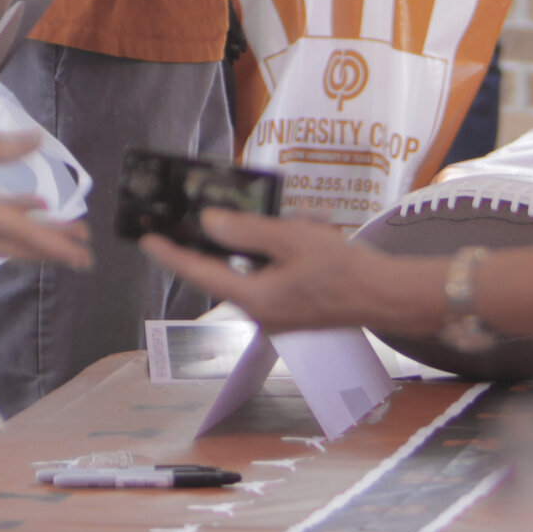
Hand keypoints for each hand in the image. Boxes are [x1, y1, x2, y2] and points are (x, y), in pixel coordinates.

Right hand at [0, 114, 91, 269]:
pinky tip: (21, 215)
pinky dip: (0, 228)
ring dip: (27, 238)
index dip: (52, 239)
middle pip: (7, 244)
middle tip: (83, 245)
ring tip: (61, 231)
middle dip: (48, 245)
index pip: (14, 230)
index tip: (81, 248)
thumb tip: (32, 143)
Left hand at [138, 211, 433, 334]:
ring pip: (252, 272)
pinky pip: (272, 278)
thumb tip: (208, 223)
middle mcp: (259, 312)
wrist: (387, 297)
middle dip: (228, 242)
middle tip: (219, 216)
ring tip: (289, 223)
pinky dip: (279, 255)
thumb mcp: (293, 240)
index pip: (199, 273)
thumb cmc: (344, 269)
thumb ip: (247, 231)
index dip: (170, 254)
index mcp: (254, 299)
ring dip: (262, 245)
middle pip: (226, 272)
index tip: (145, 239)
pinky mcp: (292, 310)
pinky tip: (305, 235)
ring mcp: (276, 315)